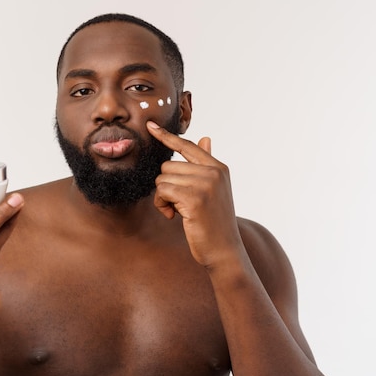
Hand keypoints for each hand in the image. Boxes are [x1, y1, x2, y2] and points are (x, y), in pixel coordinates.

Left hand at [147, 121, 242, 268]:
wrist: (224, 251)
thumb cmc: (215, 222)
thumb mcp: (215, 190)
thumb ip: (207, 164)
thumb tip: (206, 138)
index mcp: (219, 168)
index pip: (188, 146)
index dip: (166, 136)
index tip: (150, 125)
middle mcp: (214, 172)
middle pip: (168, 167)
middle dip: (166, 187)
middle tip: (178, 205)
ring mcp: (205, 184)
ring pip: (162, 179)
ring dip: (163, 198)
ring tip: (178, 211)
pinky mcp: (194, 198)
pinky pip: (163, 191)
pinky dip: (162, 205)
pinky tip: (174, 217)